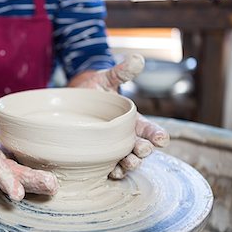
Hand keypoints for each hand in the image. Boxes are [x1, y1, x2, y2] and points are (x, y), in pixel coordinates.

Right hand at [0, 66, 58, 200]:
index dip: (2, 176)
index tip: (16, 191)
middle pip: (8, 174)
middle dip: (28, 181)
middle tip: (50, 186)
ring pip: (17, 176)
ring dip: (35, 182)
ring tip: (54, 187)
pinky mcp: (5, 165)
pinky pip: (20, 173)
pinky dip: (34, 177)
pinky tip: (52, 181)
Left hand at [68, 54, 169, 178]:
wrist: (70, 102)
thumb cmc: (92, 90)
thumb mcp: (106, 79)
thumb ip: (122, 72)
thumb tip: (138, 59)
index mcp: (132, 121)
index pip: (150, 129)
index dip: (157, 135)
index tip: (161, 138)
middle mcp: (125, 137)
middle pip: (140, 148)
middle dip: (144, 150)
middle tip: (142, 149)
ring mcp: (112, 148)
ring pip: (127, 161)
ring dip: (130, 164)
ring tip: (128, 163)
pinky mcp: (97, 155)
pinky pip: (108, 168)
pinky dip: (112, 172)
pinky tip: (110, 172)